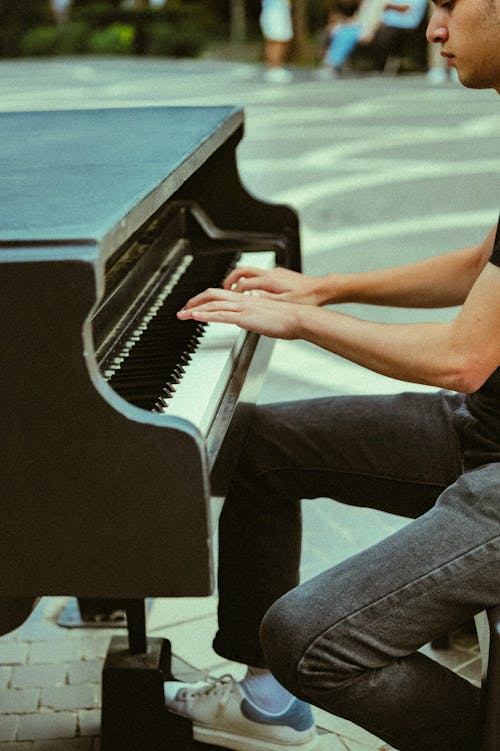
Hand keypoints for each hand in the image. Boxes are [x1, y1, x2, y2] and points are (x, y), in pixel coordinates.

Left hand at [177, 287, 302, 339]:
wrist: (299, 318)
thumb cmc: (289, 319)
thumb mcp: (268, 316)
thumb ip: (257, 316)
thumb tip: (252, 320)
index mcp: (248, 300)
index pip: (221, 296)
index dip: (205, 300)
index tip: (196, 306)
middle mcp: (243, 300)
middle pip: (212, 295)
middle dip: (194, 301)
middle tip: (183, 309)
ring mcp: (243, 308)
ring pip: (213, 303)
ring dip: (194, 308)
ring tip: (182, 314)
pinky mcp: (245, 317)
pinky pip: (220, 314)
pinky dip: (205, 315)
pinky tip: (195, 316)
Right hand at [223, 266, 321, 304]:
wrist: (321, 289)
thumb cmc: (306, 297)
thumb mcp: (284, 304)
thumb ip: (265, 301)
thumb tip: (250, 299)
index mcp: (269, 281)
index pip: (243, 284)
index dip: (232, 292)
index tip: (227, 299)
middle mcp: (270, 274)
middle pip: (242, 271)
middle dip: (229, 279)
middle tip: (224, 288)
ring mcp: (275, 273)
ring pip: (250, 271)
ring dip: (239, 279)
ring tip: (234, 290)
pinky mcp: (280, 275)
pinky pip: (259, 275)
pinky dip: (251, 281)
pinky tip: (253, 290)